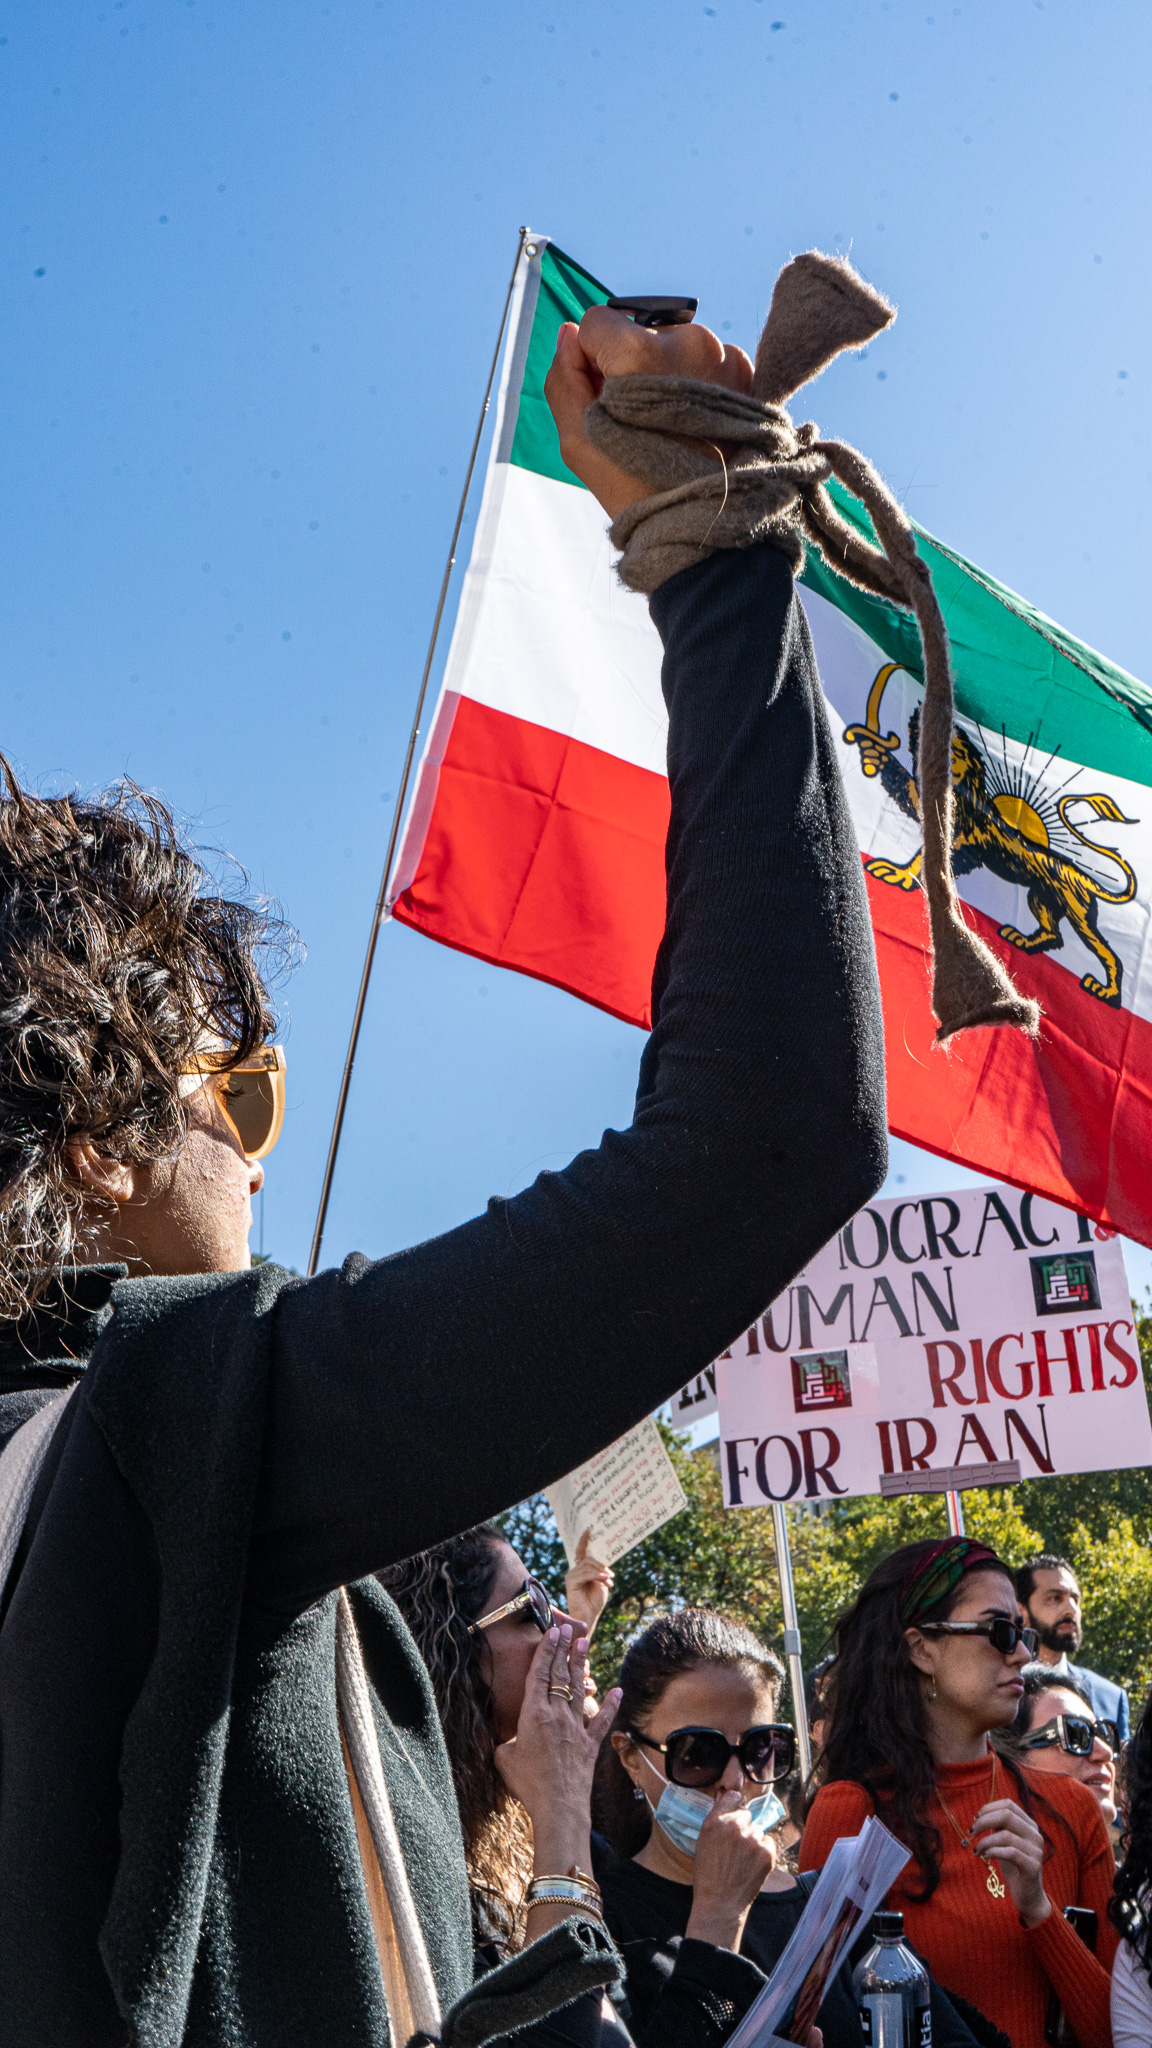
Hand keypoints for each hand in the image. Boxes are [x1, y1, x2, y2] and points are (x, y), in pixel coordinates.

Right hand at [494, 1623, 619, 1869]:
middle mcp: (557, 1715)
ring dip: (581, 1665)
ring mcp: (576, 1728)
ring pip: (579, 1689)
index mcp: (533, 1714)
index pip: (540, 1675)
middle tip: (568, 1629)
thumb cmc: (528, 1784)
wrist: (558, 1806)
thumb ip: (505, 1741)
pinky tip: (618, 1690)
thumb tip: (506, 1739)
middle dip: (563, 1650)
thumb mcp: (504, 1758)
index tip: (552, 1633)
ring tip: (585, 1643)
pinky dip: (611, 1705)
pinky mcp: (590, 1744)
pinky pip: (601, 1720)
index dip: (546, 1652)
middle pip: (560, 1675)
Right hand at [544, 307, 753, 519]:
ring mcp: (723, 355)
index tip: (604, 397)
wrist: (701, 524)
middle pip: (641, 334)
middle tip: (641, 421)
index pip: (599, 321)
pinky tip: (695, 425)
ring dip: (669, 375)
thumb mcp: (577, 439)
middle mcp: (688, 340)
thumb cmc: (634, 487)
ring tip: (672, 428)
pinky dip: (698, 386)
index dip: (592, 360)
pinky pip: (708, 363)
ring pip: (676, 348)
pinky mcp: (746, 373)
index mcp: (640, 352)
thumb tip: (569, 334)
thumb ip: (563, 378)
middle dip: (634, 368)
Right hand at [565, 1530, 613, 1638]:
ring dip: (601, 1572)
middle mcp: (574, 1571)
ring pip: (588, 1565)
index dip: (584, 1541)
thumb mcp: (601, 1582)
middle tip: (610, 1576)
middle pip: (588, 1559)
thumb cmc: (595, 1600)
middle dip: (601, 1566)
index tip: (590, 1530)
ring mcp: (571, 1576)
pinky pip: (585, 1574)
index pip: (581, 1552)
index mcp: (581, 1569)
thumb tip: (600, 1562)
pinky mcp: (571, 1582)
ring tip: (608, 1581)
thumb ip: (599, 1570)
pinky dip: (596, 1576)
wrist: (589, 1616)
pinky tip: (604, 1581)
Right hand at [684, 1787, 777, 1951]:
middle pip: (747, 1816)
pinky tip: (752, 1866)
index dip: (734, 1807)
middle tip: (736, 1850)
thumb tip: (732, 1798)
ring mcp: (752, 1838)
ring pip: (758, 1831)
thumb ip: (717, 1818)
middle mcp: (734, 1826)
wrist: (720, 1903)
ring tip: (742, 1862)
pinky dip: (764, 1853)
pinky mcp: (766, 1851)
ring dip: (754, 1842)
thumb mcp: (703, 1841)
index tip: (735, 1816)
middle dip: (744, 1828)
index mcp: (715, 1821)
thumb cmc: (708, 1874)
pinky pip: (769, 1843)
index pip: (732, 1797)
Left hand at [968, 1798, 1050, 1927]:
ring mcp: (1036, 1850)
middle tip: (972, 1832)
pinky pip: (1011, 1853)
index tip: (975, 1818)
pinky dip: (994, 1852)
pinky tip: (984, 1856)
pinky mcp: (1033, 1866)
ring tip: (976, 1850)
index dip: (989, 1808)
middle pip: (1007, 1815)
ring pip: (1006, 1835)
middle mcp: (1035, 1834)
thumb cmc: (1013, 1866)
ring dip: (985, 1841)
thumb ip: (1000, 1827)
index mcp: (1029, 1825)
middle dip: (984, 1821)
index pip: (1008, 1804)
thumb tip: (981, 1815)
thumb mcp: (1006, 1842)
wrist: (1028, 1896)